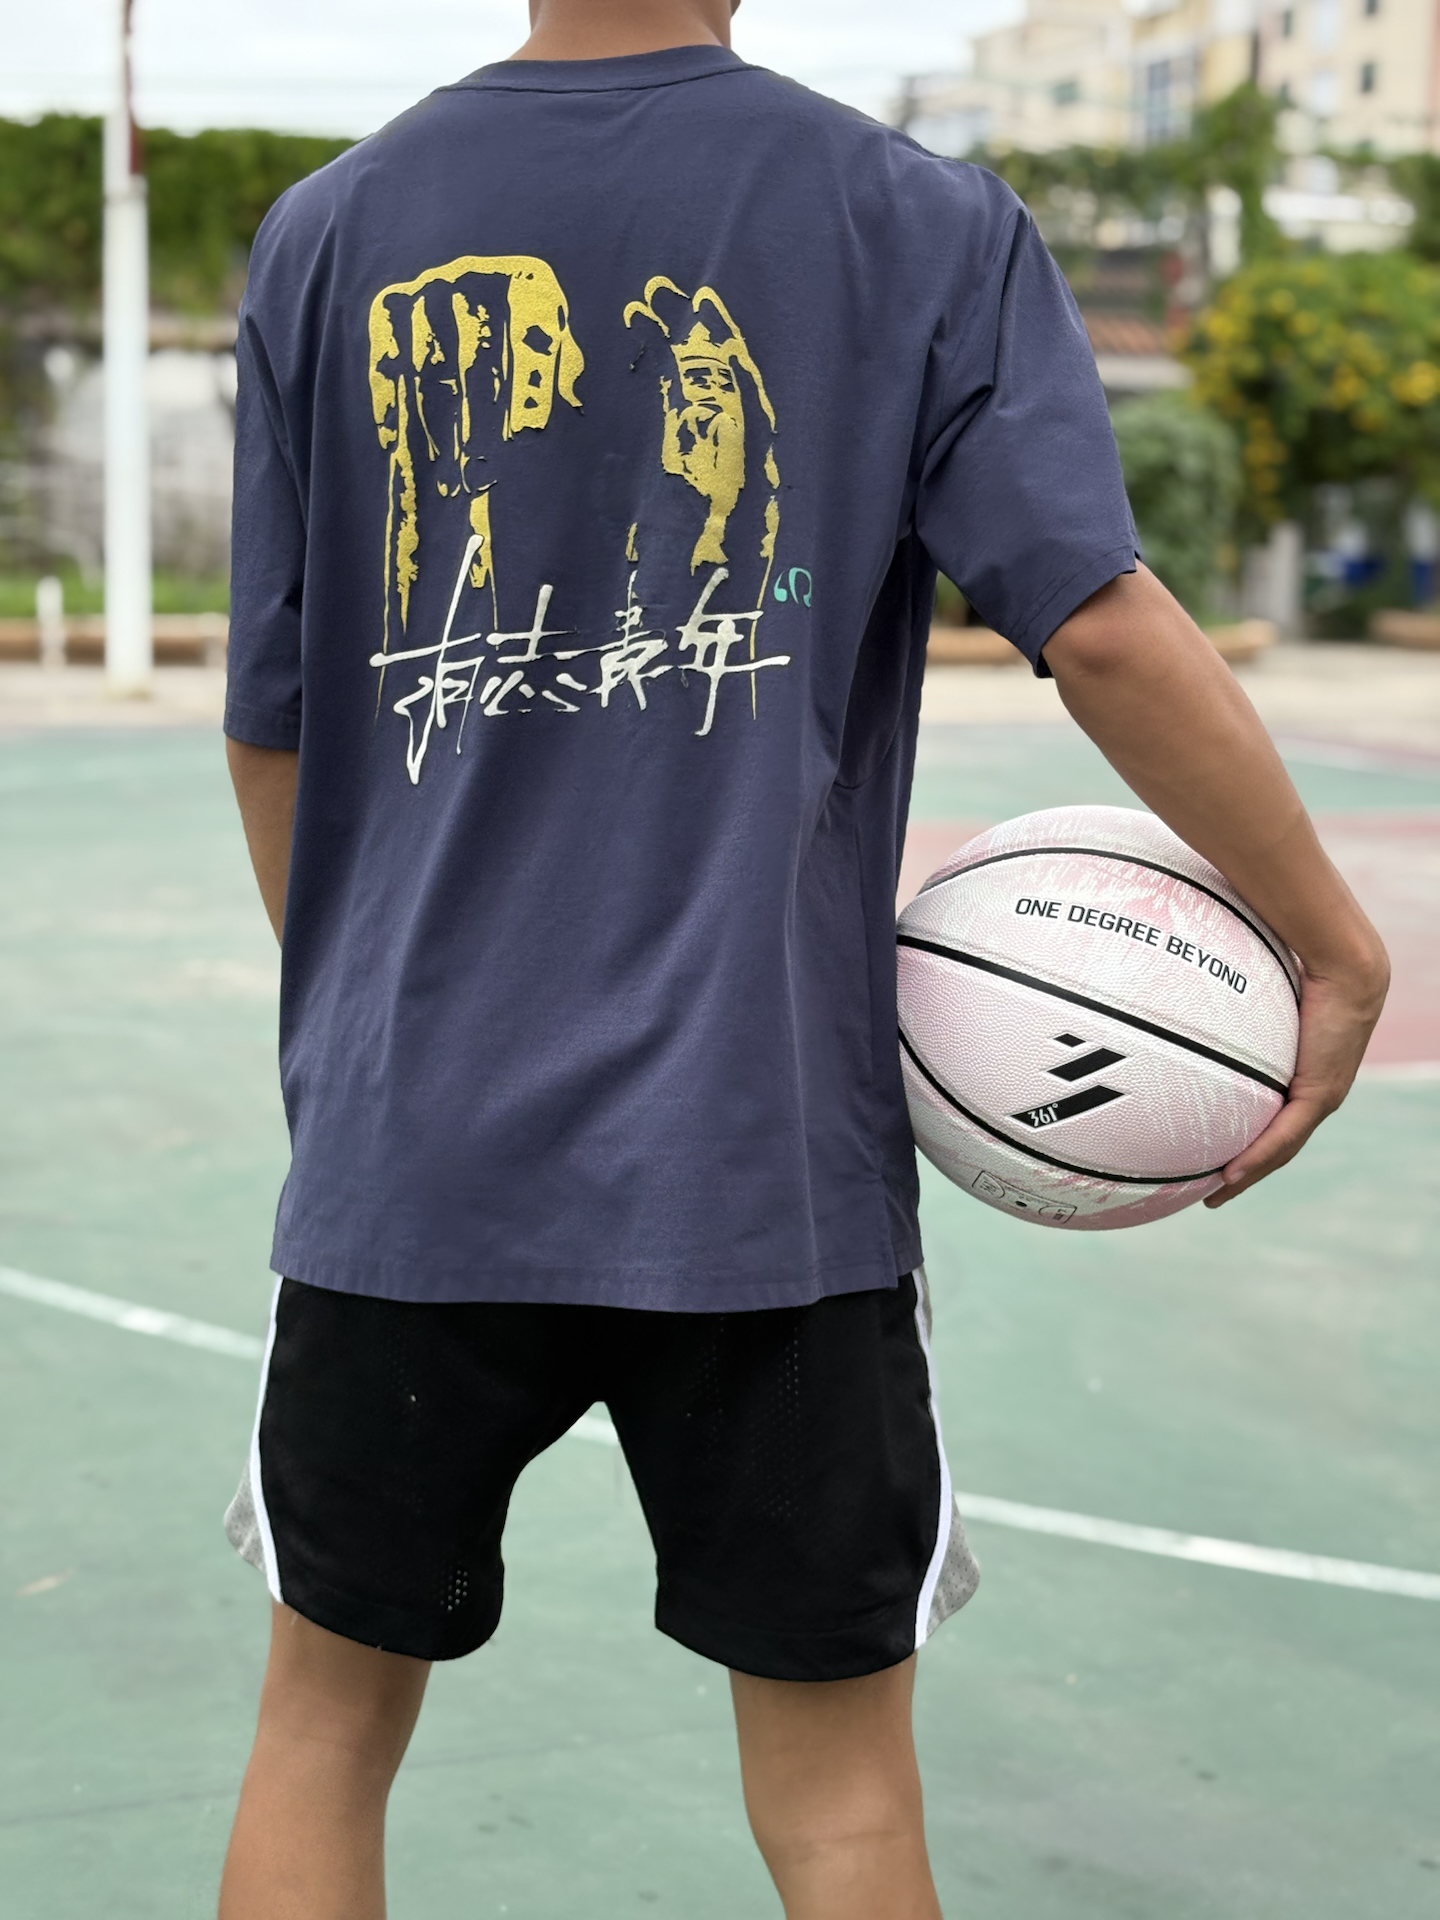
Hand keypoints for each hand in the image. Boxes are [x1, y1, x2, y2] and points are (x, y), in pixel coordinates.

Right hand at [1205, 953, 1388, 1207]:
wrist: (1346, 966)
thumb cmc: (1299, 969)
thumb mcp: (1256, 998)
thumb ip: (1228, 1005)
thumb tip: (1185, 993)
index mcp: (1301, 1078)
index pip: (1274, 1122)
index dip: (1247, 1145)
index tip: (1217, 1158)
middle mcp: (1314, 1095)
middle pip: (1276, 1148)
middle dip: (1245, 1174)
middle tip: (1211, 1191)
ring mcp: (1320, 1098)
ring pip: (1280, 1152)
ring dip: (1247, 1178)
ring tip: (1216, 1196)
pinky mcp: (1320, 1095)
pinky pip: (1284, 1136)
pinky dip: (1257, 1159)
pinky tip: (1230, 1176)